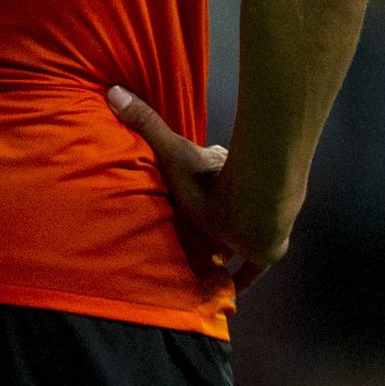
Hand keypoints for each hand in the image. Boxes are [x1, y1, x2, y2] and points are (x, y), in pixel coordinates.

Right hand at [108, 85, 282, 288]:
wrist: (260, 206)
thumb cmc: (216, 179)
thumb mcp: (174, 153)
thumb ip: (146, 124)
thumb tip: (114, 90)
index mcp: (224, 179)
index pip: (212, 176)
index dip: (199, 182)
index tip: (189, 191)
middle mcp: (246, 202)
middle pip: (224, 212)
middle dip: (209, 222)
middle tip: (190, 236)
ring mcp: (259, 228)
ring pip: (239, 241)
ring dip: (222, 251)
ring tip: (201, 267)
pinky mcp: (268, 251)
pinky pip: (250, 271)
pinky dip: (238, 281)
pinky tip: (225, 295)